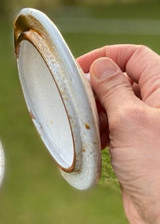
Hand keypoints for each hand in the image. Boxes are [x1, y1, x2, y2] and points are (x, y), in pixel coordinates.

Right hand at [77, 45, 159, 223]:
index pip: (134, 56)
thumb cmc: (158, 167)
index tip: (79, 68)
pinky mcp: (136, 148)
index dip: (106, 56)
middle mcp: (157, 105)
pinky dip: (97, 132)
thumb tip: (101, 65)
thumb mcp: (131, 120)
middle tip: (72, 100)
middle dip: (95, 87)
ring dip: (93, 112)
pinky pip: (112, 130)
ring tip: (79, 124)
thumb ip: (113, 89)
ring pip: (114, 107)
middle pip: (122, 80)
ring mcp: (147, 127)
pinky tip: (88, 143)